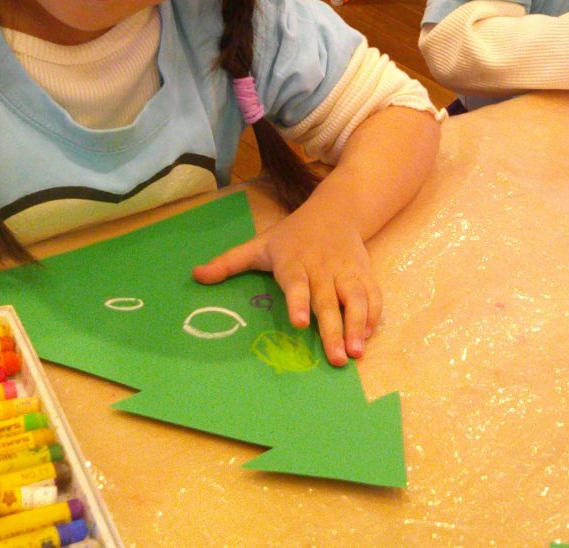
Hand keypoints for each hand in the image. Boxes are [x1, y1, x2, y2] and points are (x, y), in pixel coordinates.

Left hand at [193, 208, 381, 366]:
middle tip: (337, 358)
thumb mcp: (259, 244)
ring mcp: (346, 271)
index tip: (298, 323)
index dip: (298, 302)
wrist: (335, 211)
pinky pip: (373, 295)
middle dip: (334, 330)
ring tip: (356, 353)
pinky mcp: (364, 273)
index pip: (297, 283)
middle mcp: (322, 268)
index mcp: (295, 262)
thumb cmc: (291, 235)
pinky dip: (373, 315)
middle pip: (328, 301)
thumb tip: (195, 275)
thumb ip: (229, 262)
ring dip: (358, 326)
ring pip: (356, 299)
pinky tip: (368, 336)